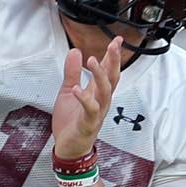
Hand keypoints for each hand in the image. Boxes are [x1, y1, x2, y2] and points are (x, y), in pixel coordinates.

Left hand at [52, 37, 123, 160]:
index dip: (112, 55)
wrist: (68, 147)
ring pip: (104, 91)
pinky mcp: (88, 123)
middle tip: (114, 45)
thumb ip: (73, 73)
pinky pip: (90, 110)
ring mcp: (97, 112)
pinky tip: (77, 89)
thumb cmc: (71, 121)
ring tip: (93, 60)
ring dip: (100, 75)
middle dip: (114, 61)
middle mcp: (101, 101)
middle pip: (112, 78)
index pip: (108, 71)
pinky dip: (84, 99)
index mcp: (97, 93)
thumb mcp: (68, 91)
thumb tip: (76, 52)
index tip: (117, 40)